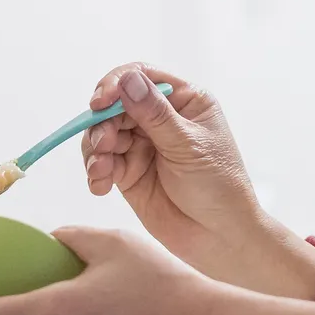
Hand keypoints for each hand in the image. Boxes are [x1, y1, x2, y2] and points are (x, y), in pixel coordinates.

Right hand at [83, 64, 314, 297]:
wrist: (220, 238)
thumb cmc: (219, 187)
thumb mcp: (188, 146)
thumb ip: (154, 114)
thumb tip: (126, 79)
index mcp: (184, 101)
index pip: (142, 76)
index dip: (116, 83)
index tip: (100, 102)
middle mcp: (160, 118)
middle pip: (116, 104)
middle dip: (102, 123)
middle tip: (103, 146)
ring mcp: (143, 145)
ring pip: (103, 133)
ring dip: (95, 149)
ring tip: (102, 170)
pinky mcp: (128, 173)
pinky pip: (102, 162)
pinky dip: (95, 171)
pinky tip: (100, 185)